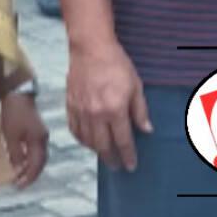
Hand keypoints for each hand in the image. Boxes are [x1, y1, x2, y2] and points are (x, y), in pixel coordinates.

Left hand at [0, 91, 49, 188]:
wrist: (18, 95)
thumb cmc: (13, 115)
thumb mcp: (11, 137)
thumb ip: (15, 155)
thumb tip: (17, 171)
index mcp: (38, 141)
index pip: (36, 165)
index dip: (29, 177)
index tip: (19, 187)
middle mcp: (43, 140)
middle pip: (40, 162)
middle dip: (31, 175)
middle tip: (19, 184)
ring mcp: (41, 135)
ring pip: (39, 157)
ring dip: (31, 168)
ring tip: (19, 176)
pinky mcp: (37, 132)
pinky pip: (36, 151)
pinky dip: (30, 160)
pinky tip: (21, 163)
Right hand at [66, 39, 151, 171]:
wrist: (90, 50)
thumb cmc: (117, 65)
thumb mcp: (136, 86)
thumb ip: (140, 110)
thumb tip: (147, 130)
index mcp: (115, 110)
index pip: (123, 140)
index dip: (128, 155)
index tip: (131, 166)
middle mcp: (96, 115)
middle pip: (103, 146)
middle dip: (112, 158)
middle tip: (117, 166)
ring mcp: (80, 112)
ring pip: (87, 141)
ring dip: (97, 151)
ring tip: (105, 153)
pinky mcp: (69, 107)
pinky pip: (74, 131)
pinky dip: (82, 140)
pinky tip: (88, 141)